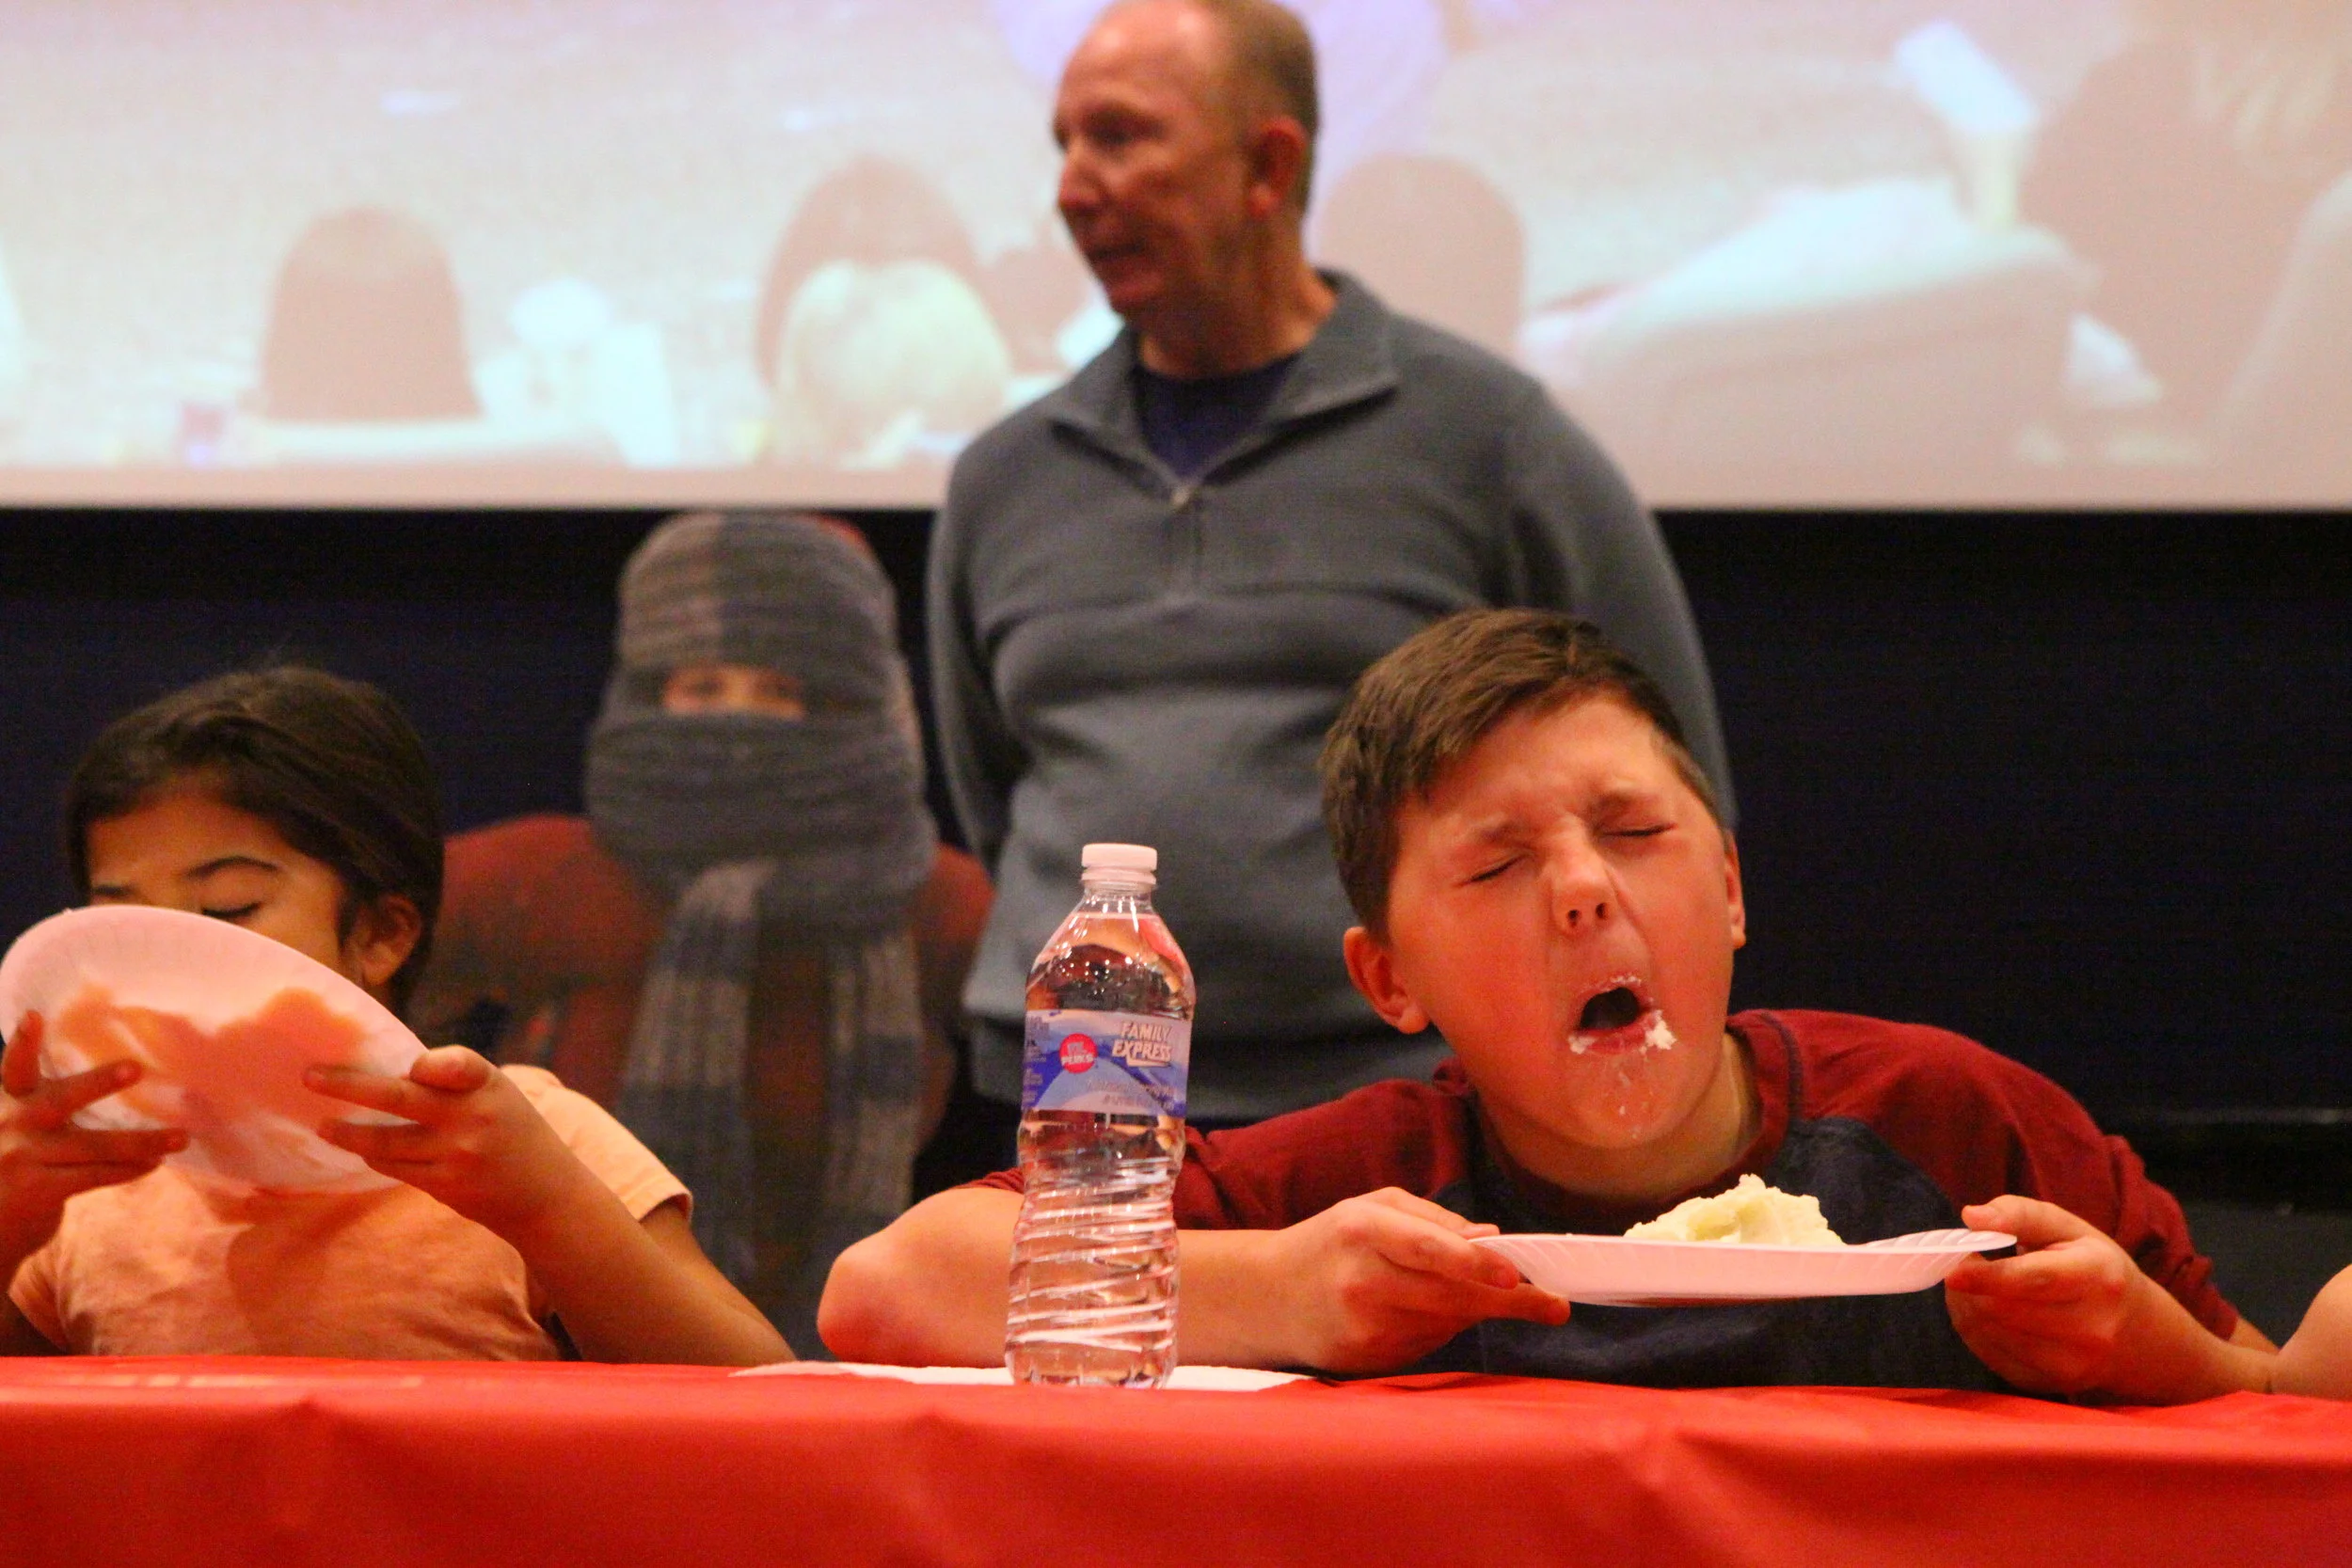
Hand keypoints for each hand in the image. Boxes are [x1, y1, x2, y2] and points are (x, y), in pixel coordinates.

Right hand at [0, 1012, 185, 1263]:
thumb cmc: (11, 1169)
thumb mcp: (17, 1130)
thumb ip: (43, 1104)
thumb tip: (113, 1073)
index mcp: (7, 1103)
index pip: (14, 1068)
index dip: (23, 1043)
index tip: (34, 1016)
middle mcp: (11, 1126)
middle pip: (59, 1099)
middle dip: (97, 1083)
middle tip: (134, 1068)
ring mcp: (23, 1159)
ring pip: (94, 1145)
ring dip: (142, 1141)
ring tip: (180, 1137)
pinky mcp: (37, 1190)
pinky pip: (94, 1175)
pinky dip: (127, 1169)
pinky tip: (153, 1163)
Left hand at [308, 1047, 594, 1239]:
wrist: (546, 1195)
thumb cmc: (513, 1131)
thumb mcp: (499, 1094)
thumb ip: (454, 1080)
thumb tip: (385, 1070)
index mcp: (488, 1085)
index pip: (456, 1065)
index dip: (431, 1065)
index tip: (407, 1066)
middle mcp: (472, 1118)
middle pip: (398, 1098)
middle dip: (347, 1085)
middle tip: (309, 1076)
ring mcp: (456, 1155)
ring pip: (384, 1140)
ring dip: (346, 1132)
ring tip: (323, 1125)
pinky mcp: (444, 1185)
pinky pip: (394, 1167)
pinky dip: (373, 1155)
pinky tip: (360, 1149)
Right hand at [1263, 1188, 1568, 1373]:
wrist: (1264, 1296)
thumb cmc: (1330, 1242)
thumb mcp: (1372, 1208)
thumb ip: (1434, 1219)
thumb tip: (1493, 1239)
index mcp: (1362, 1230)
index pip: (1429, 1249)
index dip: (1476, 1265)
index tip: (1520, 1276)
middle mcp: (1361, 1281)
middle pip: (1449, 1297)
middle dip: (1508, 1302)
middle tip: (1554, 1306)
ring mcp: (1363, 1328)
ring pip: (1445, 1323)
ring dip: (1472, 1311)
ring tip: (1475, 1294)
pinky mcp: (1365, 1361)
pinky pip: (1425, 1346)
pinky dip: (1440, 1329)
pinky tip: (1422, 1313)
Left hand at [1944, 1194, 2253, 1402]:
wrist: (2136, 1333)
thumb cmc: (2091, 1267)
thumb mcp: (2066, 1228)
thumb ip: (2019, 1214)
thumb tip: (1971, 1217)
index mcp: (2098, 1278)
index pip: (2035, 1280)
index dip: (1989, 1275)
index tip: (1953, 1266)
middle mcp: (2091, 1328)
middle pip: (2005, 1309)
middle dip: (1969, 1286)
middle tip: (1960, 1263)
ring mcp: (2073, 1364)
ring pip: (1991, 1334)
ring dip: (1966, 1306)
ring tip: (1974, 1286)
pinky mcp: (2051, 1384)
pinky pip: (1991, 1356)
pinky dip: (1976, 1331)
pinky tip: (1986, 1312)